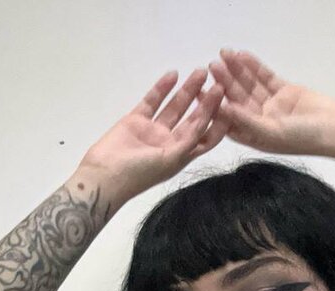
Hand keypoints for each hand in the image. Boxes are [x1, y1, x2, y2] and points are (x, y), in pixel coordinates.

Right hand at [76, 68, 230, 204]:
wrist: (104, 176)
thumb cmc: (140, 174)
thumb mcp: (170, 160)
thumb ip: (189, 141)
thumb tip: (206, 123)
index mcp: (182, 156)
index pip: (206, 137)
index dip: (219, 122)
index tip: (230, 104)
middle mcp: (171, 142)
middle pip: (193, 118)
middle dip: (207, 101)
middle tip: (219, 81)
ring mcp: (154, 130)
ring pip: (175, 106)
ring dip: (188, 90)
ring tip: (200, 71)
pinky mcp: (136, 120)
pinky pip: (152, 101)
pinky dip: (161, 88)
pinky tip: (173, 74)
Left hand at [207, 48, 334, 156]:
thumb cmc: (304, 138)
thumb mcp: (272, 133)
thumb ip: (247, 121)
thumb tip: (223, 110)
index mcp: (254, 136)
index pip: (229, 121)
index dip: (214, 108)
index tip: (200, 94)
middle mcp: (260, 121)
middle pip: (238, 99)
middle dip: (224, 82)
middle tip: (211, 66)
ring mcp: (272, 106)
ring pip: (249, 86)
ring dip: (237, 71)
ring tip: (224, 54)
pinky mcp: (284, 92)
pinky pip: (265, 77)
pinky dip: (254, 66)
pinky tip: (242, 55)